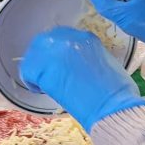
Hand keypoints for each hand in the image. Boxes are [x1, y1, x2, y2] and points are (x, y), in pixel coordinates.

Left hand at [20, 26, 144, 131]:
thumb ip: (90, 59)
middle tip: (49, 75)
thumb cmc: (118, 94)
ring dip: (37, 69)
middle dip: (44, 58)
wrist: (112, 106)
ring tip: (45, 85)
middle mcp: (69, 38)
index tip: (62, 67)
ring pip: (34, 55)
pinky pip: (27, 71)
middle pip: (45, 41)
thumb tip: (80, 67)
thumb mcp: (106, 65)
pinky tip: (41, 91)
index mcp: (87, 38)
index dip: (59, 54)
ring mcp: (54, 51)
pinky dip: (32, 82)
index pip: (63, 38)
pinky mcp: (43, 67)